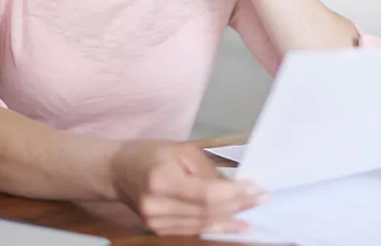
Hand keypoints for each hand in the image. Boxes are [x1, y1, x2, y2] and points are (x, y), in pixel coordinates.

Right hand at [110, 141, 266, 235]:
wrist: (119, 172)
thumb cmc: (152, 154)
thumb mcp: (182, 150)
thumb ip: (208, 170)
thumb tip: (237, 186)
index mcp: (161, 179)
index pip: (206, 193)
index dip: (235, 194)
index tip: (257, 189)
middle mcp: (157, 205)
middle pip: (207, 211)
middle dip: (238, 205)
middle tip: (261, 199)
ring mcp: (156, 222)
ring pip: (203, 224)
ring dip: (232, 218)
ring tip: (253, 211)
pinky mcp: (159, 230)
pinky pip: (195, 230)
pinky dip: (218, 227)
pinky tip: (236, 225)